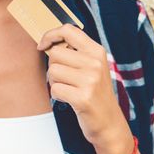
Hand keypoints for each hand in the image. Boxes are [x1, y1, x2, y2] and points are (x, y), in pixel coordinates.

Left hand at [37, 24, 131, 153]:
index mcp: (97, 52)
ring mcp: (90, 81)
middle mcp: (95, 63)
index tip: (43, 45)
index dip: (50, 35)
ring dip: (55, 82)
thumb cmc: (96, 93)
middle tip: (64, 78)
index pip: (68, 30)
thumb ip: (77, 52)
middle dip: (53, 66)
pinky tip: (69, 99)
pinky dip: (57, 95)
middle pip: (55, 53)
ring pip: (53, 71)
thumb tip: (49, 41)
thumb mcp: (93, 67)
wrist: (110, 122)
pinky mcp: (83, 98)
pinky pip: (55, 89)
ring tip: (69, 89)